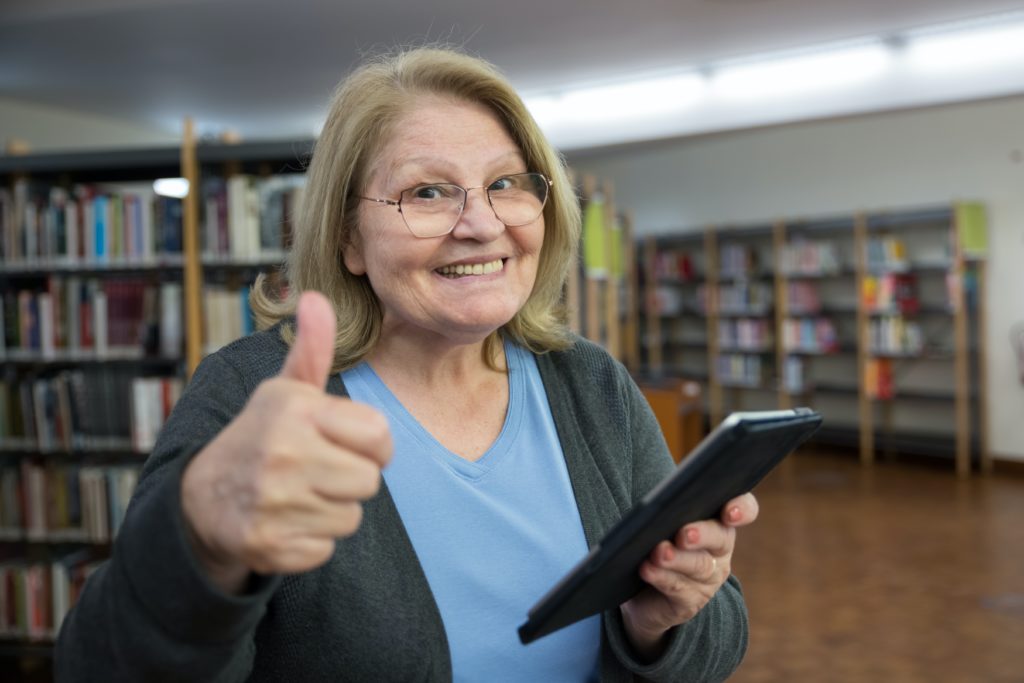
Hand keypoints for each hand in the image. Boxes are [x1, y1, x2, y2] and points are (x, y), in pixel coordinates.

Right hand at [181, 291, 392, 593]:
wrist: (201, 500)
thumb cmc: (261, 437)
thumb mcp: (284, 391)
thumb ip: (312, 349)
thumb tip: (316, 297)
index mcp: (295, 412)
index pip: (380, 436)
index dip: (372, 443)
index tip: (346, 441)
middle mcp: (283, 454)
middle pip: (370, 481)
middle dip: (351, 477)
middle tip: (317, 469)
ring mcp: (274, 503)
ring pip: (351, 517)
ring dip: (332, 509)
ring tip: (299, 493)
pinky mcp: (270, 546)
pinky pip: (327, 548)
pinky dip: (312, 539)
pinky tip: (286, 519)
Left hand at [619, 493, 758, 659]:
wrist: (642, 593)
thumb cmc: (655, 543)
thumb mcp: (664, 521)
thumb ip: (668, 509)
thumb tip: (655, 502)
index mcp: (718, 520)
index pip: (744, 509)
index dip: (742, 509)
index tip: (729, 513)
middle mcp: (720, 549)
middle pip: (720, 538)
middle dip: (702, 534)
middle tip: (684, 534)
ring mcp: (709, 578)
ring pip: (699, 566)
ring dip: (678, 559)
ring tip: (659, 553)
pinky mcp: (691, 601)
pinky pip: (679, 588)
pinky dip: (662, 577)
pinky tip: (647, 569)